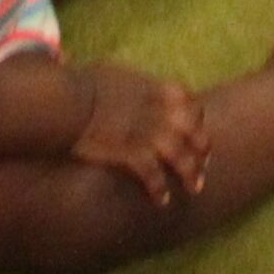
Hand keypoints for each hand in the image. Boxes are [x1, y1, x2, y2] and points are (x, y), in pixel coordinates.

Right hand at [72, 66, 210, 202]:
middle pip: (193, 131)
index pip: (189, 101)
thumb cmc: (82, 84)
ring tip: (195, 189)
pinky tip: (162, 200)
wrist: (68, 101)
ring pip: (181, 156)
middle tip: (204, 164)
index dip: (197, 118)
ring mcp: (146, 133)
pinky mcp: (131, 153)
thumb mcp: (113, 73)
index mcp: (154, 88)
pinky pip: (154, 175)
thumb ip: (128, 81)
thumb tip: (120, 82)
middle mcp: (157, 111)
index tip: (197, 130)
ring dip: (190, 173)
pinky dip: (160, 189)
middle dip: (202, 148)